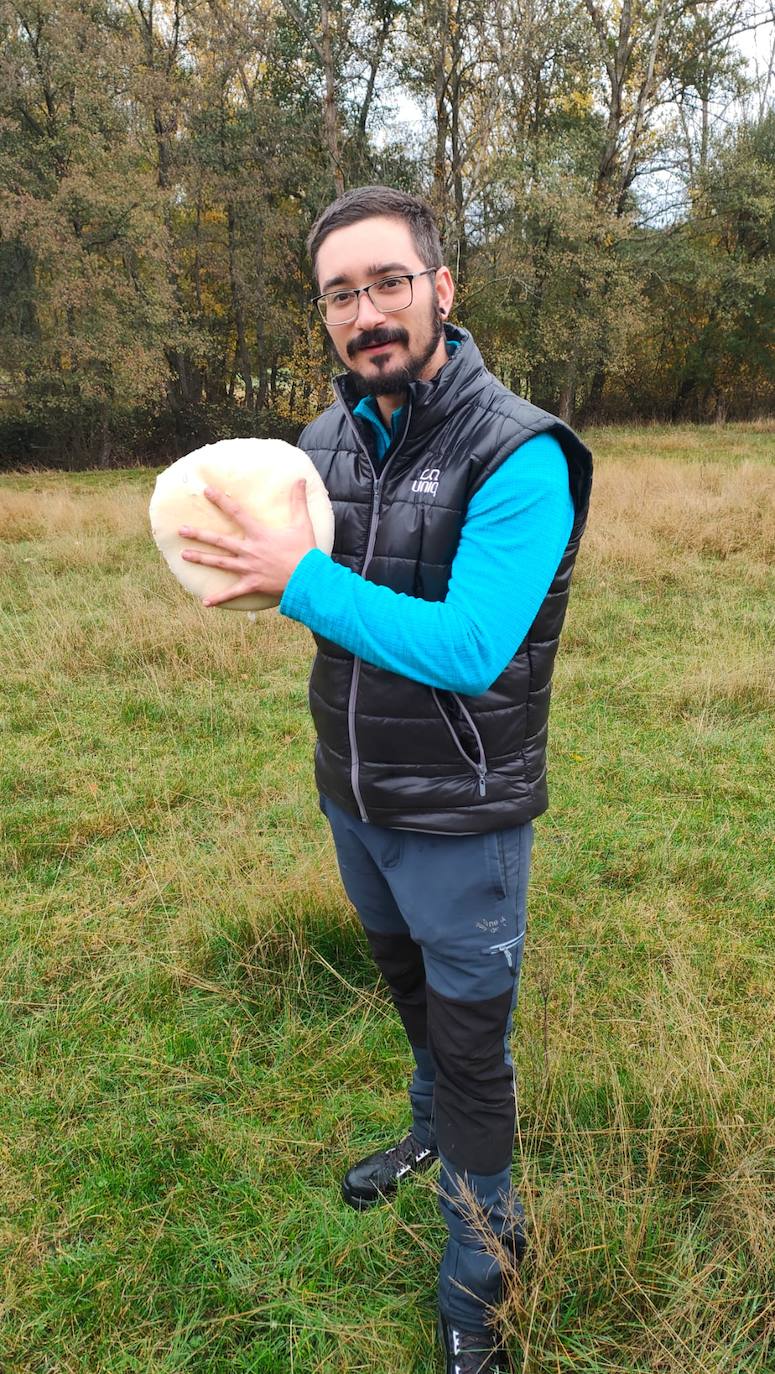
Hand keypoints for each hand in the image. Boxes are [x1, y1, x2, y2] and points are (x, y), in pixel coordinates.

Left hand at [178, 480, 315, 605]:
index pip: (236, 513)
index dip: (221, 501)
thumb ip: (298, 501)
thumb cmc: (305, 552)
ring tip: (184, 555)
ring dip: (201, 559)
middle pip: (219, 541)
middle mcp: (249, 551)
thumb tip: (300, 479)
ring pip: (220, 563)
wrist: (309, 579)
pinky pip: (232, 593)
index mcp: (259, 535)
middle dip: (199, 535)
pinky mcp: (252, 584)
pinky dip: (219, 598)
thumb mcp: (303, 524)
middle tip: (181, 530)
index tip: (207, 491)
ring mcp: (248, 569)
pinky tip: (205, 602)